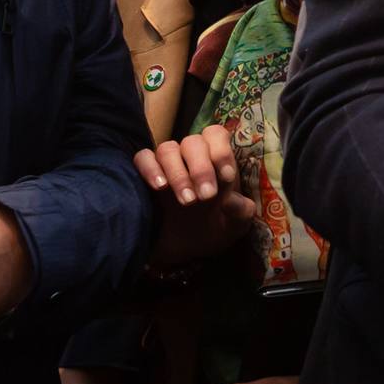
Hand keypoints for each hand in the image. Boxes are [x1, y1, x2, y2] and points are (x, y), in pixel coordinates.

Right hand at [143, 125, 257, 266]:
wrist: (186, 248)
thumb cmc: (215, 227)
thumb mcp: (235, 224)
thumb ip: (240, 212)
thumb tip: (231, 201)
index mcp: (216, 159)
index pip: (216, 135)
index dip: (221, 151)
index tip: (226, 177)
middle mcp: (190, 156)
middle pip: (192, 142)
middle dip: (201, 168)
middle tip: (206, 197)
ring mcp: (166, 164)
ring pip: (167, 149)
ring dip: (178, 173)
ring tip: (187, 201)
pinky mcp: (144, 176)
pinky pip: (143, 159)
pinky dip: (150, 169)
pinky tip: (160, 187)